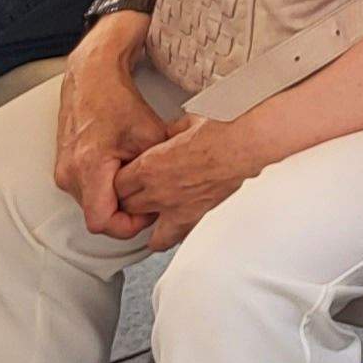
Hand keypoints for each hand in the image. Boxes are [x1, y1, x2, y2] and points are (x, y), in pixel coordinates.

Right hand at [51, 52, 181, 240]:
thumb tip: (177, 189)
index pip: (103, 222)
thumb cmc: (116, 99)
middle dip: (125, 214)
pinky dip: (105, 189)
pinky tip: (123, 173)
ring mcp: (63, 171)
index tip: (148, 212)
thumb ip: (160, 168)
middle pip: (98, 217)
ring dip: (115, 201)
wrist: (91, 76)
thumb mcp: (151, 135)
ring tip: (137, 181)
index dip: (130, 225)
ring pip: (91, 205)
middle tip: (149, 198)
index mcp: (88, 167)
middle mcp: (69, 173)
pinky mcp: (64, 167)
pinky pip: (85, 192)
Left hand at [115, 113, 274, 248]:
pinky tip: (171, 231)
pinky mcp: (196, 216)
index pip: (118, 184)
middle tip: (139, 194)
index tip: (129, 179)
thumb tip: (170, 133)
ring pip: (145, 229)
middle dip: (131, 201)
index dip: (123, 181)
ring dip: (147, 222)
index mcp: (149, 166)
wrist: (243, 143)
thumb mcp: (186, 123)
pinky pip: (171, 238)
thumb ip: (170, 133)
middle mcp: (157, 191)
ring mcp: (176, 207)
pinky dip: (169, 237)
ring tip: (152, 216)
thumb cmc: (220, 130)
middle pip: (128, 206)